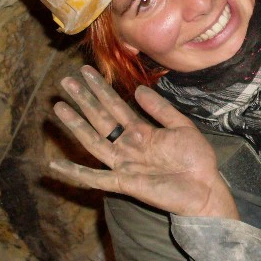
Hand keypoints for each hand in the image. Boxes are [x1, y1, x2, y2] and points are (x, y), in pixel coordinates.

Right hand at [50, 66, 237, 219]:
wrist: (206, 189)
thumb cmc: (196, 160)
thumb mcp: (181, 126)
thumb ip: (160, 109)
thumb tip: (138, 89)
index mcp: (142, 132)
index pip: (115, 106)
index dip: (101, 89)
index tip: (85, 72)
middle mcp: (128, 146)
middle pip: (101, 119)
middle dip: (84, 100)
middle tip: (65, 81)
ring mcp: (124, 164)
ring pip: (94, 141)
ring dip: (76, 125)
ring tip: (59, 106)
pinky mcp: (124, 183)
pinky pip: (95, 179)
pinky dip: (75, 173)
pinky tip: (55, 164)